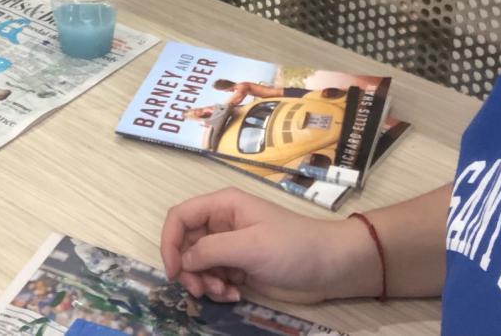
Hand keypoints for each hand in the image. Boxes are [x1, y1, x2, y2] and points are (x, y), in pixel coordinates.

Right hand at [160, 187, 379, 303]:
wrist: (330, 268)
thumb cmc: (292, 247)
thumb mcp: (250, 246)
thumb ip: (212, 250)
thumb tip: (183, 260)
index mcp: (222, 205)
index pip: (180, 217)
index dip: (170, 242)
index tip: (174, 272)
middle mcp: (222, 223)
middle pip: (185, 244)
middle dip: (189, 269)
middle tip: (202, 290)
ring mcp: (230, 246)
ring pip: (198, 264)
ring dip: (205, 282)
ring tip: (225, 292)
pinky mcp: (239, 266)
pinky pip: (214, 277)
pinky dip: (218, 289)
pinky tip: (234, 295)